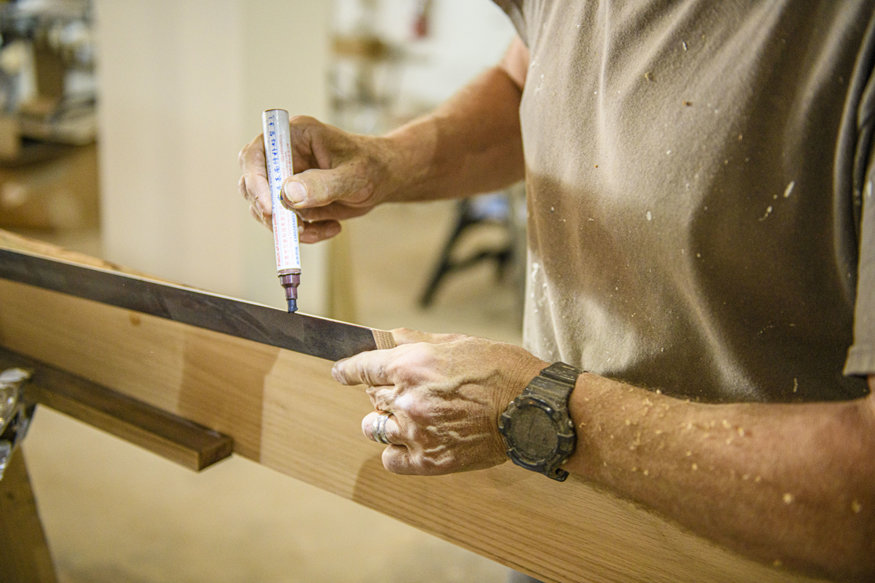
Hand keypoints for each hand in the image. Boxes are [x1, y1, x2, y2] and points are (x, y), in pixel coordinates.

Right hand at [237, 115, 394, 242]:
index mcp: (293, 136)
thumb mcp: (352, 176)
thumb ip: (322, 185)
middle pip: (252, 184)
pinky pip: (286, 224)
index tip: (270, 207)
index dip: (255, 180)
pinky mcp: (293, 201)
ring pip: (267, 209)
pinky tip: (333, 228)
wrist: (384, 179)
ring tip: (325, 228)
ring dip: (290, 227)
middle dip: (269, 210)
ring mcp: (285, 180)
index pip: (256, 154)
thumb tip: (288, 195)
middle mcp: (283, 156)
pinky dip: (306, 233)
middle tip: (294, 228)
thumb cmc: (372, 167)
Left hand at [331, 328, 547, 474]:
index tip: (341, 373)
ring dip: (384, 421)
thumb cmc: (500, 370)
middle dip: (382, 392)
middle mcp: (407, 399)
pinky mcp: (428, 460)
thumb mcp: (456, 343)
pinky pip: (390, 459)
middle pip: (371, 397)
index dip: (347, 370)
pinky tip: (410, 442)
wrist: (530, 408)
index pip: (360, 368)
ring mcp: (416, 432)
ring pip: (374, 428)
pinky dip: (395, 451)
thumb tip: (386, 339)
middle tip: (405, 391)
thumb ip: (415, 342)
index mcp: (411, 366)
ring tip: (405, 418)